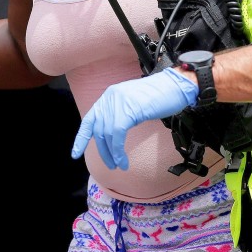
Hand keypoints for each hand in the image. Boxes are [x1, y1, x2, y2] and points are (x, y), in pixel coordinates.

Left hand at [71, 68, 197, 170]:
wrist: (176, 86)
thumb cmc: (159, 97)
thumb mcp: (133, 104)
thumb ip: (120, 114)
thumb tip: (110, 135)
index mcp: (110, 95)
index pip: (90, 119)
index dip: (81, 138)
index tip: (75, 153)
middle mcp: (111, 96)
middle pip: (99, 130)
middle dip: (103, 151)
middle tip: (111, 165)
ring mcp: (119, 102)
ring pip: (108, 134)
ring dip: (112, 154)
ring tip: (119, 165)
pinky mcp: (128, 109)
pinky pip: (117, 135)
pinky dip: (118, 150)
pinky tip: (123, 160)